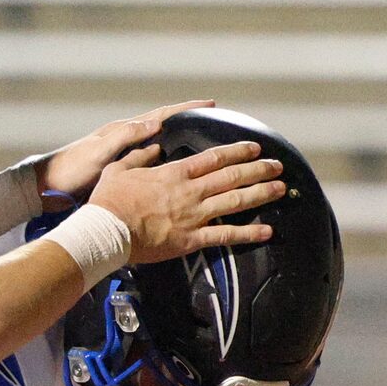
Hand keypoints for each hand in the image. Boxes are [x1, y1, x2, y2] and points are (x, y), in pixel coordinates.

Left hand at [33, 101, 214, 207]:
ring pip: (159, 145)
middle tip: (215, 123)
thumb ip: (125, 136)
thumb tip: (156, 123)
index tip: (209, 104)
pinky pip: (150, 164)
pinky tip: (176, 171)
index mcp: (123, 131)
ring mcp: (123, 155)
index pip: (161, 115)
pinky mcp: (120, 172)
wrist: (47, 188)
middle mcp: (126, 139)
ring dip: (180, 144)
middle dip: (189, 124)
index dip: (185, 109)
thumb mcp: (99, 151)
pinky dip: (166, 163)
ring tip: (204, 147)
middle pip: (164, 127)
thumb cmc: (70, 170)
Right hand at [88, 141, 282, 264]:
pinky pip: (225, 236)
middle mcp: (191, 192)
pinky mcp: (190, 239)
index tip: (254, 148)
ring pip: (235, 201)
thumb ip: (139, 156)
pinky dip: (248, 234)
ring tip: (280, 189)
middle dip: (258, 169)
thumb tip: (151, 146)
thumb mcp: (120, 169)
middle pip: (232, 176)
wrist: (106, 231)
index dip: (238, 151)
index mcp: (176, 174)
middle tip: (277, 166)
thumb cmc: (109, 202)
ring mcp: (193, 216)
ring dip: (260, 194)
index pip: (215, 158)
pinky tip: (267, 231)